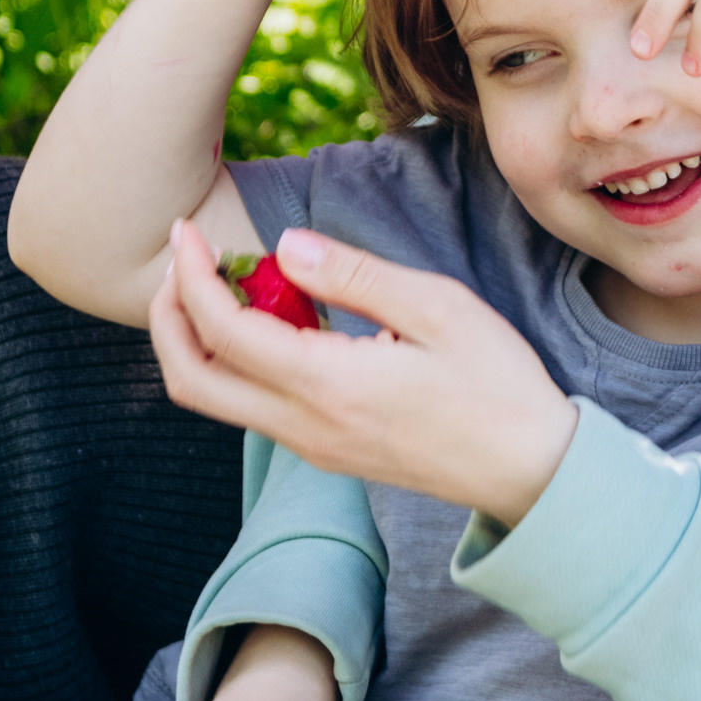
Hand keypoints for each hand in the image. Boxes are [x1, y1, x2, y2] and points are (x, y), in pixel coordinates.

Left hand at [149, 214, 579, 526]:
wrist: (532, 470)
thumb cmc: (499, 384)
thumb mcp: (440, 308)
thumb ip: (355, 275)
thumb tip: (285, 245)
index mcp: (330, 386)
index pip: (225, 332)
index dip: (191, 276)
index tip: (188, 230)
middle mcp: (306, 427)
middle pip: (190, 381)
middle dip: (167, 317)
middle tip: (182, 261)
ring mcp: (312, 447)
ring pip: (217, 400)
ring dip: (198, 339)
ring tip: (228, 280)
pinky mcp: (326, 453)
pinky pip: (253, 407)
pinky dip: (237, 360)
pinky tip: (276, 317)